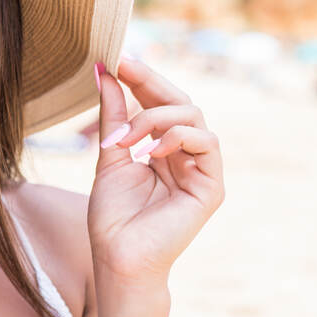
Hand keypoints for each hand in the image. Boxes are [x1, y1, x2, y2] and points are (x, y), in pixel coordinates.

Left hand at [88, 55, 225, 287]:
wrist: (118, 258)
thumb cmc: (112, 217)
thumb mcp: (109, 156)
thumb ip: (112, 116)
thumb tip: (104, 72)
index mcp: (161, 148)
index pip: (159, 103)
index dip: (142, 79)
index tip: (117, 58)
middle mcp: (185, 155)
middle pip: (181, 102)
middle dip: (150, 82)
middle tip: (123, 66)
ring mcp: (201, 169)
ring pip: (193, 117)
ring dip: (155, 117)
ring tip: (125, 139)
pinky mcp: (212, 186)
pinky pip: (206, 143)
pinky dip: (178, 138)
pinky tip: (151, 151)